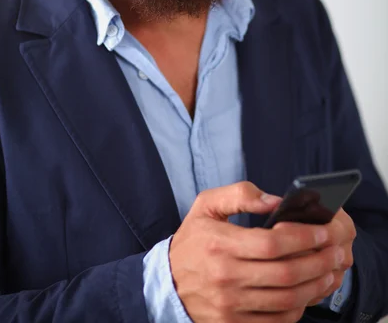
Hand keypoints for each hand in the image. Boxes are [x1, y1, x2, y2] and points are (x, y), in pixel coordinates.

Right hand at [169, 182, 346, 322]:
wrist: (169, 282)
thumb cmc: (193, 239)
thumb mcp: (207, 205)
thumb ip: (240, 194)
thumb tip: (275, 201)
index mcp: (220, 243)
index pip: (271, 243)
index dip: (302, 237)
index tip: (322, 230)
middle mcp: (226, 276)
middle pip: (285, 273)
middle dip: (318, 261)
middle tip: (336, 251)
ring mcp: (230, 305)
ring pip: (286, 300)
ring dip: (314, 286)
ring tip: (329, 271)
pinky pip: (276, 320)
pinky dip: (298, 308)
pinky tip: (308, 293)